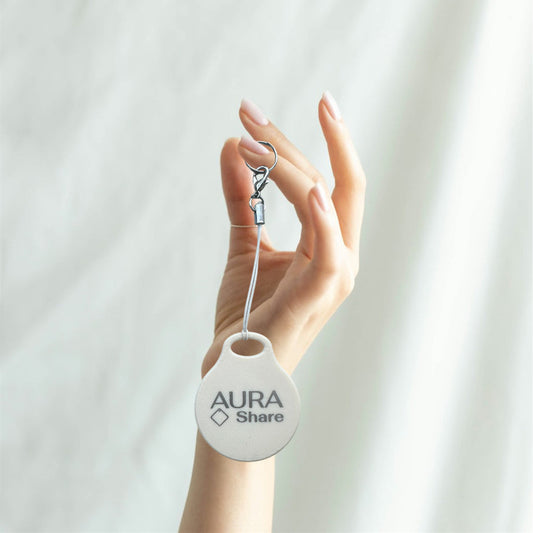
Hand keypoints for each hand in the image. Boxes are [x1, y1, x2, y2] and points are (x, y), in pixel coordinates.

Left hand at [201, 94, 365, 376]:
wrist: (236, 370)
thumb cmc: (246, 312)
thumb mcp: (244, 245)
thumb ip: (242, 198)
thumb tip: (232, 145)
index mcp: (329, 245)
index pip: (325, 180)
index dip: (294, 143)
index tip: (254, 115)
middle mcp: (341, 255)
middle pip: (334, 180)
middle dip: (294, 141)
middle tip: (248, 111)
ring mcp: (336, 275)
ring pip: (329, 201)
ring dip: (288, 166)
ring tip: (246, 140)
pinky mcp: (320, 294)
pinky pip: (330, 249)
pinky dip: (324, 217)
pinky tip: (313, 187)